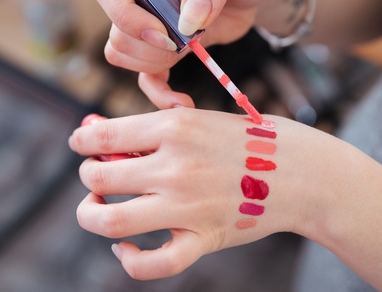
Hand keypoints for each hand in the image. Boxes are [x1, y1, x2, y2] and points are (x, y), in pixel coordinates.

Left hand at [68, 108, 352, 279]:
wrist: (301, 171)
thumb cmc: (248, 139)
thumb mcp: (201, 118)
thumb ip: (152, 125)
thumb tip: (97, 134)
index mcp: (174, 127)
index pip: (101, 138)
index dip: (80, 143)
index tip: (82, 146)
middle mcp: (176, 166)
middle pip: (96, 179)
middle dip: (88, 177)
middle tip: (97, 176)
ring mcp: (188, 206)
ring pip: (110, 222)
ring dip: (90, 216)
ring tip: (96, 209)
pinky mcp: (204, 238)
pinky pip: (154, 263)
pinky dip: (129, 260)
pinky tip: (125, 248)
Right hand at [91, 0, 281, 107]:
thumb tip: (189, 19)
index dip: (126, 16)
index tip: (164, 33)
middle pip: (117, 33)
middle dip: (152, 47)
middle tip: (188, 40)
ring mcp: (148, 25)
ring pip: (124, 56)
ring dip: (157, 64)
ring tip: (192, 48)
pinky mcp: (165, 49)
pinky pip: (146, 77)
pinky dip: (160, 93)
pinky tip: (182, 101)